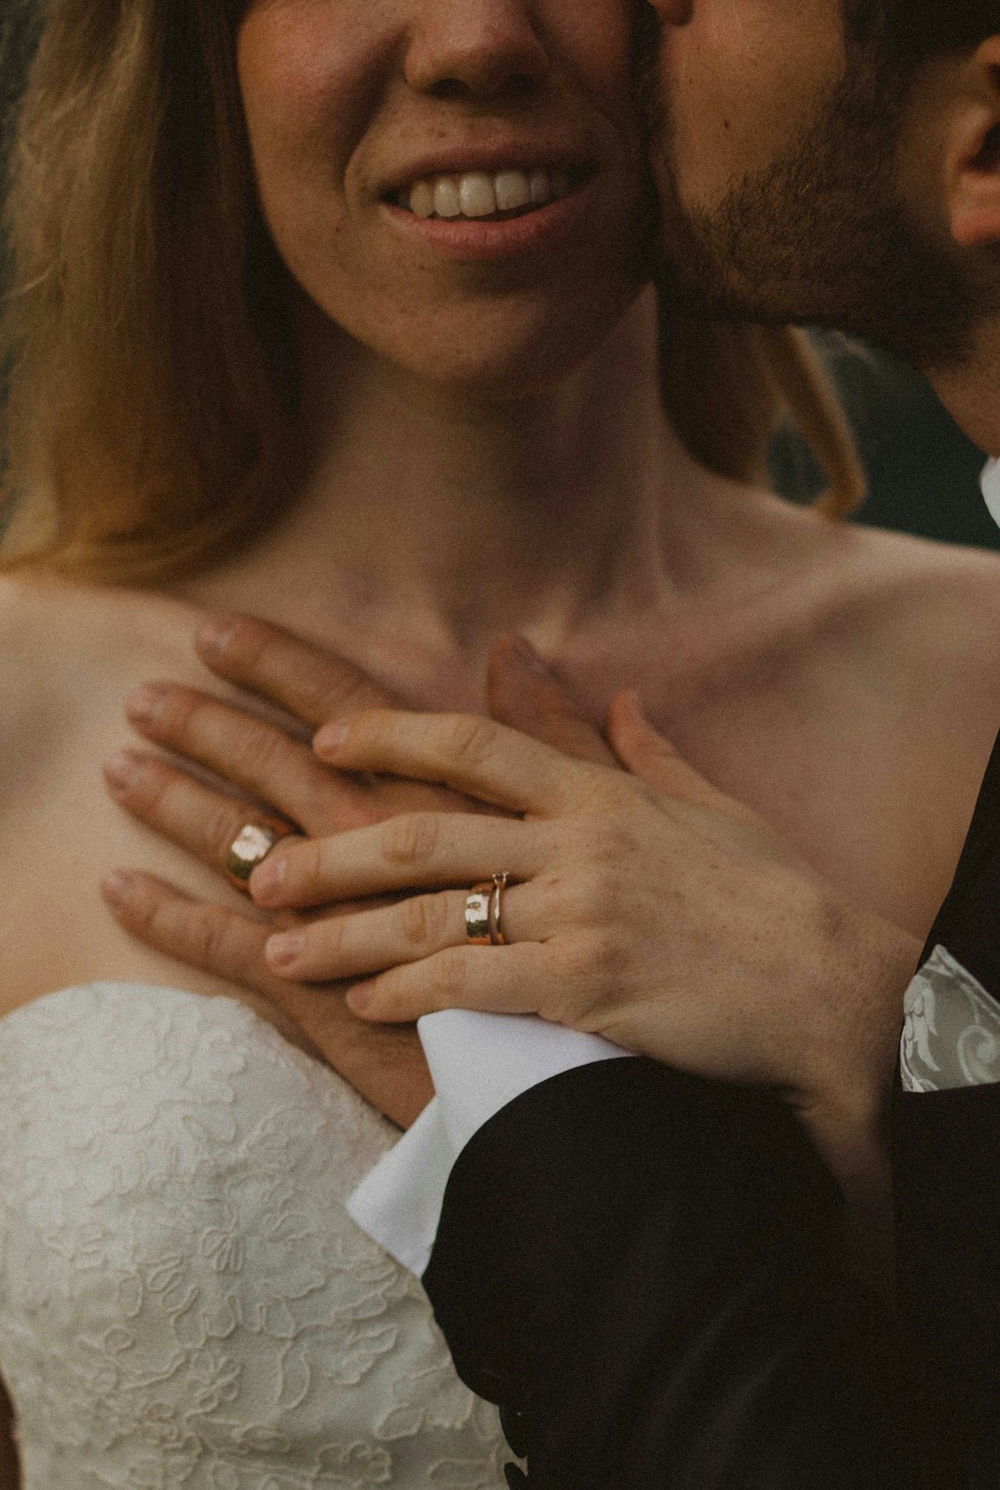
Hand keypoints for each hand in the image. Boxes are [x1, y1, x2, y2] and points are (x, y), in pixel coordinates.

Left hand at [249, 698, 919, 1193]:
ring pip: (434, 916)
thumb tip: (618, 695)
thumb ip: (647, 750)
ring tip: (280, 948)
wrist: (833, 989)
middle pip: (426, 833)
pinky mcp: (588, 991)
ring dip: (345, 933)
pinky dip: (409, 995)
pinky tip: (361, 1004)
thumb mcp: (711, 804)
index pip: (475, 743)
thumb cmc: (773, 895)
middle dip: (333, 852)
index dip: (390, 733)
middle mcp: (581, 845)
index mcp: (601, 793)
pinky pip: (474, 988)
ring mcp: (582, 917)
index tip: (323, 736)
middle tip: (262, 867)